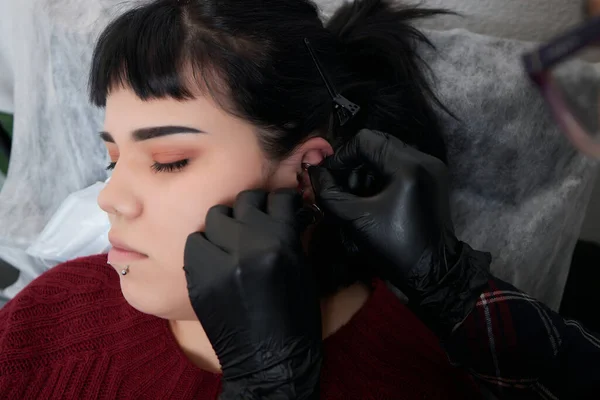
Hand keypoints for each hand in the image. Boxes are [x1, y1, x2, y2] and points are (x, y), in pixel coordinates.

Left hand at [184, 189, 321, 398]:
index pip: (278, 198)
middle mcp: (251, 243)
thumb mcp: (302, 266)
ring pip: (216, 217)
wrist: (271, 356)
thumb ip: (287, 233)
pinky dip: (205, 247)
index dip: (278, 200)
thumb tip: (279, 208)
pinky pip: (195, 242)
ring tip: (232, 242)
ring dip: (225, 226)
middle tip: (253, 222)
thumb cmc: (295, 313)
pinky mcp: (199, 275)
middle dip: (251, 208)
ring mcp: (221, 259)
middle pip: (244, 201)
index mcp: (283, 239)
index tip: (277, 205)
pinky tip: (215, 259)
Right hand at [309, 129, 489, 336]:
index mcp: (408, 166)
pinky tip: (373, 198)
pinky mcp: (433, 179)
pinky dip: (382, 177)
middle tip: (342, 188)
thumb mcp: (356, 219)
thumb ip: (330, 193)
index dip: (341, 156)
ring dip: (366, 171)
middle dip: (353, 164)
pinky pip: (400, 166)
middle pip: (376, 144)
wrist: (434, 273)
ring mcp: (431, 168)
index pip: (365, 141)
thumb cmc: (395, 247)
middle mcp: (423, 159)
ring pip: (387, 154)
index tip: (330, 178)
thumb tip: (314, 173)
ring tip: (357, 197)